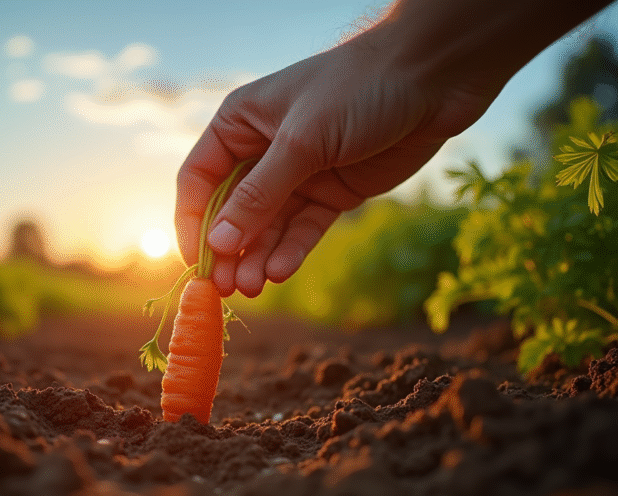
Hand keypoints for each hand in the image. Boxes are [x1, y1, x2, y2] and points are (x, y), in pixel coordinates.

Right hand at [175, 31, 494, 297]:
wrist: (434, 76)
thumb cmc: (358, 88)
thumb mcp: (301, 141)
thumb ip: (259, 195)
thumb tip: (217, 244)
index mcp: (239, 125)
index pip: (199, 180)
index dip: (192, 223)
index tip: (197, 263)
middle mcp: (263, 151)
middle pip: (232, 211)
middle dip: (229, 250)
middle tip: (227, 288)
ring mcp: (299, 174)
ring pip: (268, 227)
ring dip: (258, 257)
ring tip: (252, 288)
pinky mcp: (333, 192)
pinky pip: (304, 229)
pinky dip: (292, 251)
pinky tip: (281, 272)